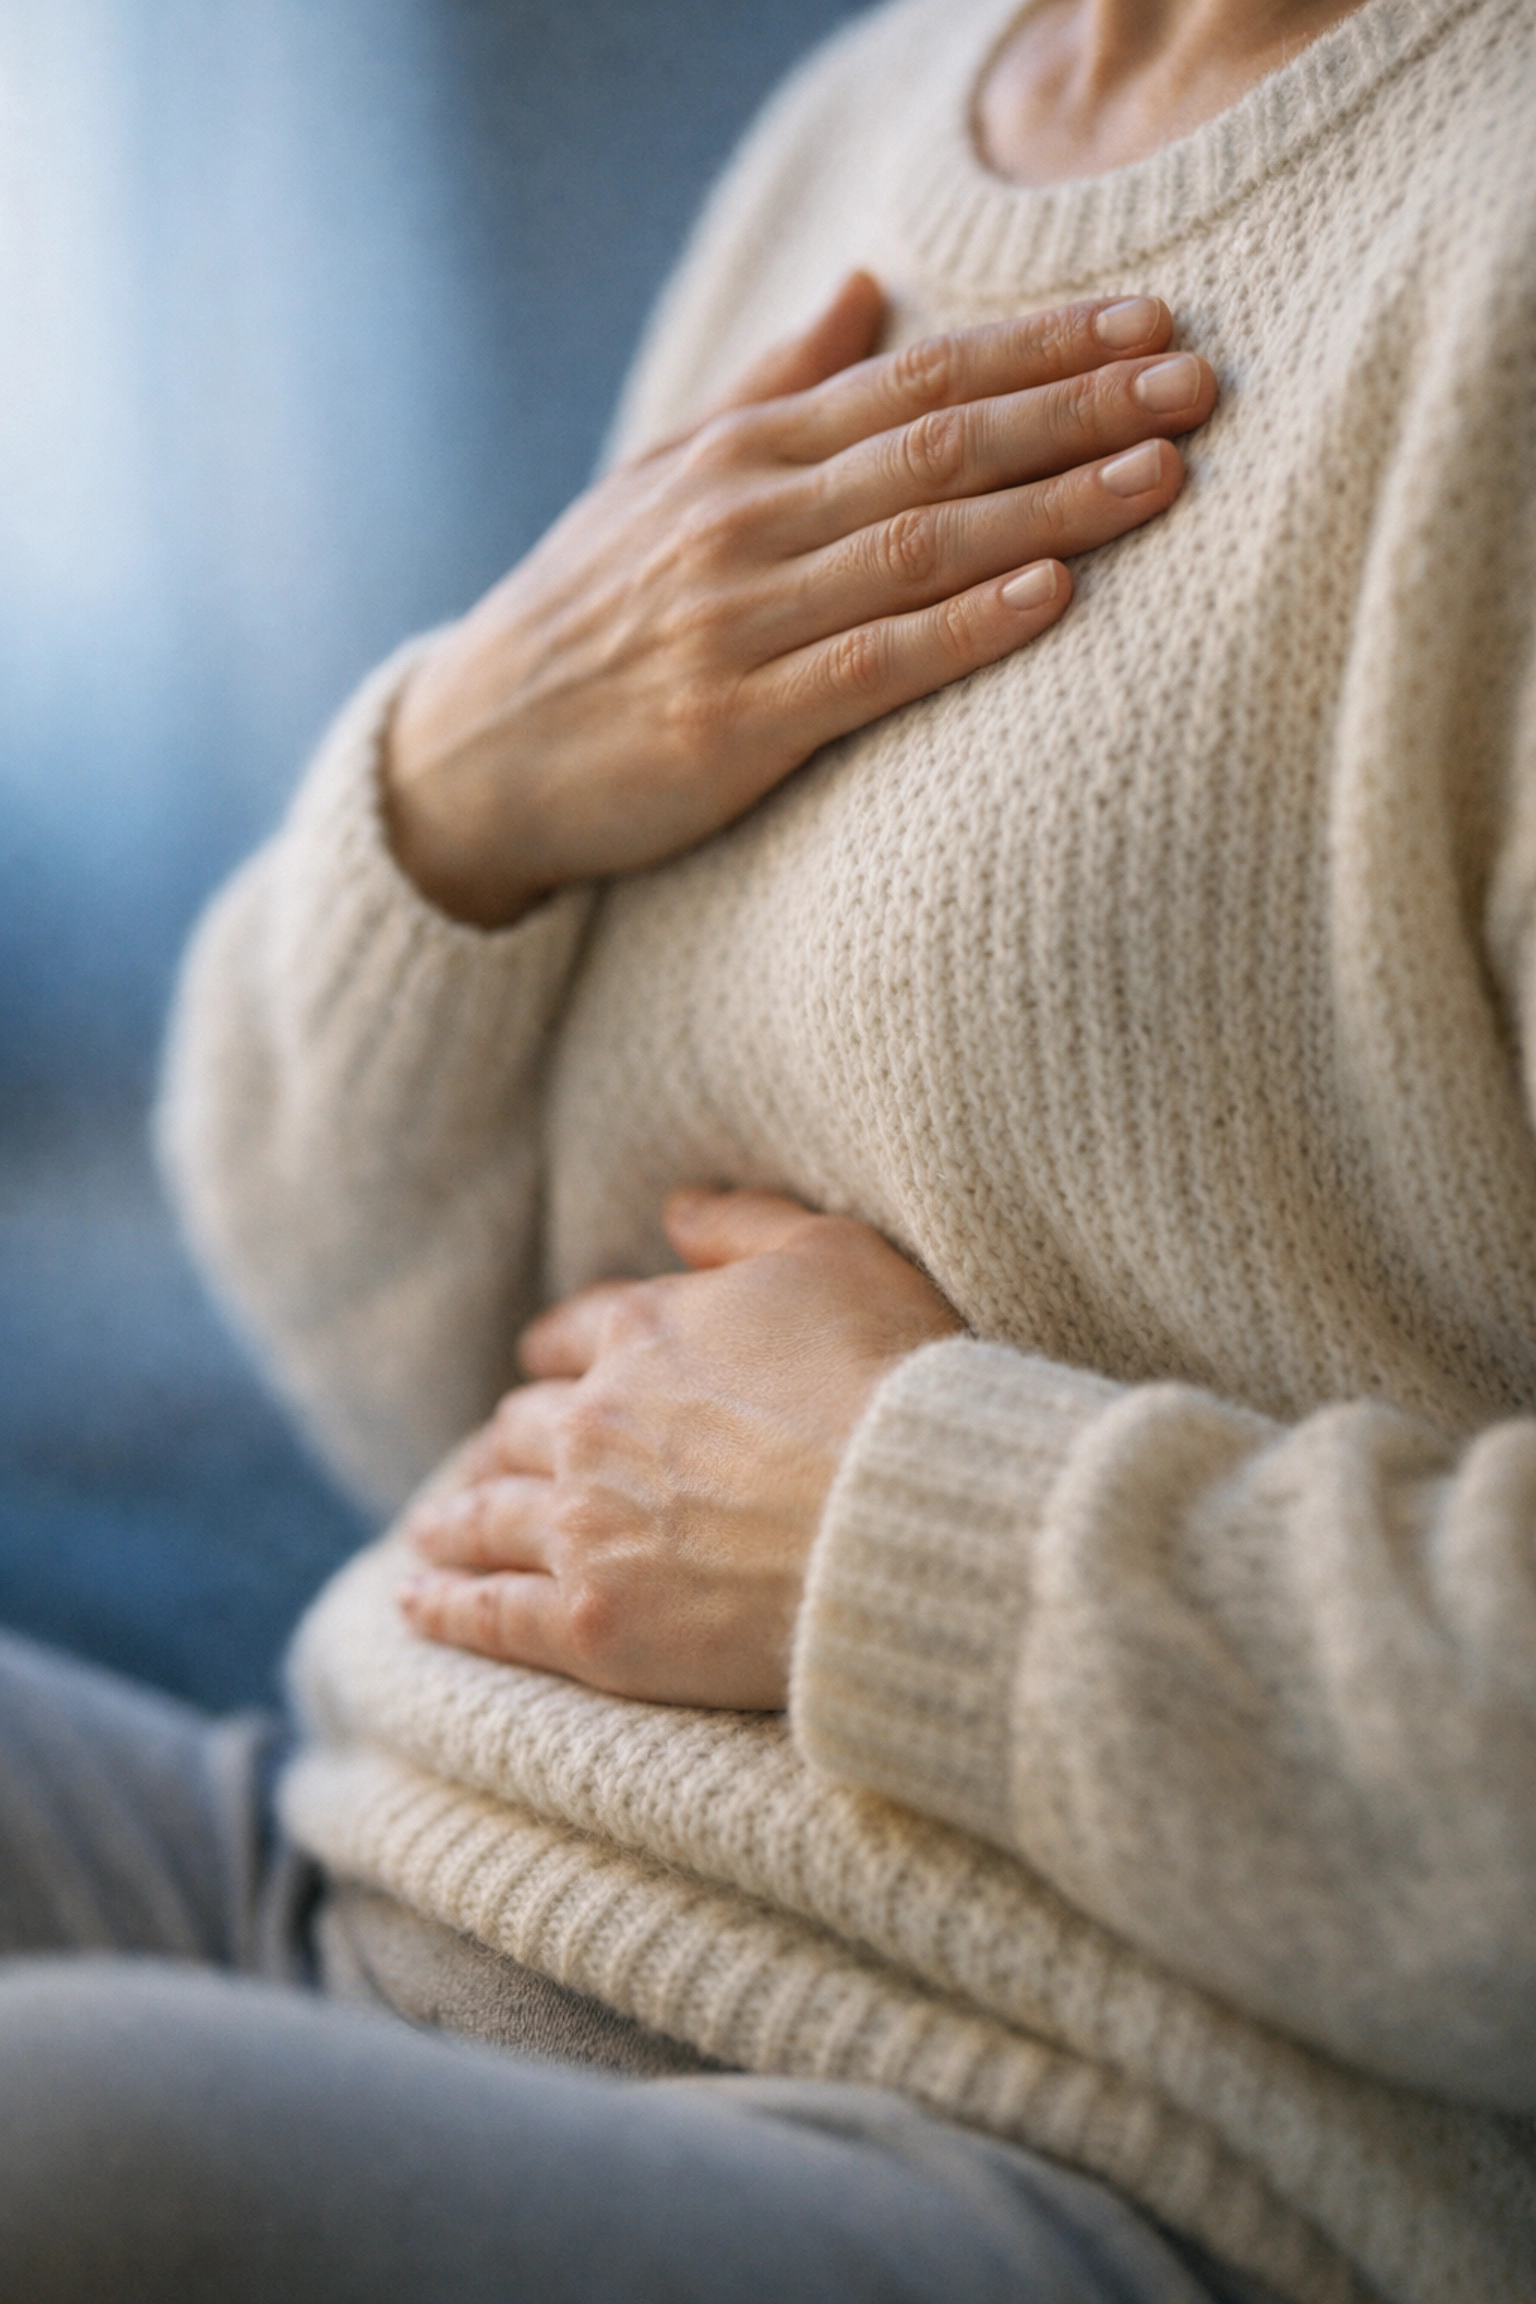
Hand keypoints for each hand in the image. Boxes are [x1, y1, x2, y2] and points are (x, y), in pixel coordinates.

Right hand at [386, 276, 1215, 924]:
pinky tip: (1054, 596)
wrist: (472, 753)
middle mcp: (744, 518)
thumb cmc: (585, 614)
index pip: (917, 377)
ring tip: (1166, 476)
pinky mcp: (731, 724)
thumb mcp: (662, 477)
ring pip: (920, 543)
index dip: (1041, 347)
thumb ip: (772, 384)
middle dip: (1077, 409)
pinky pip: (870, 666)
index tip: (1151, 324)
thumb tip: (871, 284)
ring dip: (1052, 504)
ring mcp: (736, 620)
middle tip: (1200, 385)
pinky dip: (965, 628)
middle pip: (939, 443)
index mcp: (741, 452)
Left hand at [397, 1189, 960, 1706]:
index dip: (560, 1348)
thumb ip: (744, 1223)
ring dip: (457, 1515)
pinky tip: (413, 1602)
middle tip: (496, 1455)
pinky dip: (444, 1606)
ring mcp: (583, 1526)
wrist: (904, 1514)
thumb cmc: (888, 1377)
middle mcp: (594, 1424)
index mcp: (644, 1332)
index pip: (577, 1333)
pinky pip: (490, 1613)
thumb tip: (675, 1208)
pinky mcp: (589, 1623)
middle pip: (524, 1425)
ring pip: (491, 1512)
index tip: (545, 1362)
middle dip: (508, 1436)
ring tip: (435, 1529)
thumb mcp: (833, 1252)